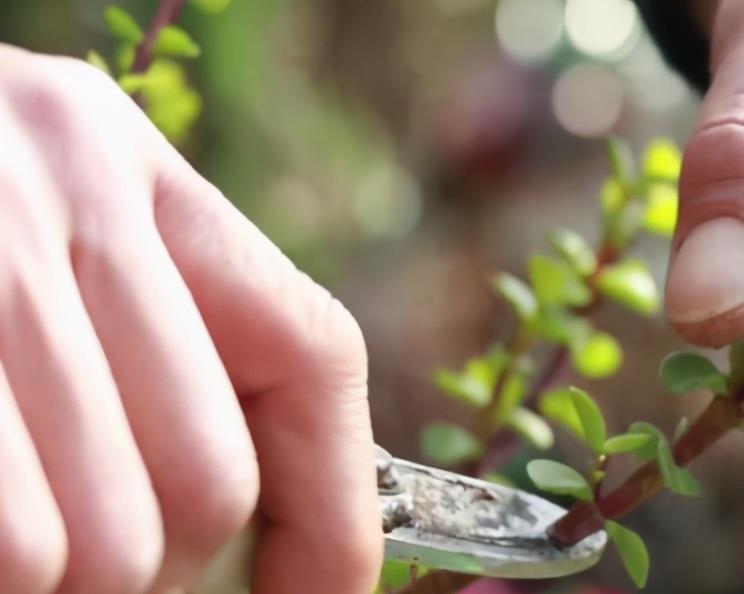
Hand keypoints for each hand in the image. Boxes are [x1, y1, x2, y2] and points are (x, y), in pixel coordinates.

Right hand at [0, 45, 380, 592]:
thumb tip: (219, 527)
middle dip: (155, 568)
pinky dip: (8, 563)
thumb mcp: (52, 237)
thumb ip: (151, 350)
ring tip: (16, 532)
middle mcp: (64, 198)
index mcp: (134, 175)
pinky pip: (15, 545)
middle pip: (209, 483)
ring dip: (64, 581)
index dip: (330, 512)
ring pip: (103, 543)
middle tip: (81, 555)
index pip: (312, 356)